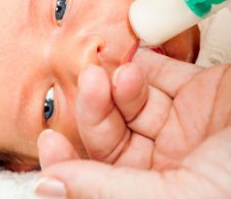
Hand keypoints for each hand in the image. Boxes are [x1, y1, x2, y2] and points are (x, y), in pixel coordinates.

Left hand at [36, 51, 230, 197]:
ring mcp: (180, 123)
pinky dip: (143, 64)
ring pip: (128, 102)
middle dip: (94, 110)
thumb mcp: (183, 198)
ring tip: (118, 72)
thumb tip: (50, 187)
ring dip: (117, 85)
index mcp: (160, 193)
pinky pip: (156, 73)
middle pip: (109, 136)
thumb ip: (113, 193)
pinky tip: (136, 59)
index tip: (49, 143)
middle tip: (92, 84)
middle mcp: (166, 161)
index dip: (69, 164)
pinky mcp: (196, 90)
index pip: (99, 179)